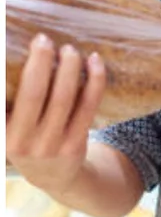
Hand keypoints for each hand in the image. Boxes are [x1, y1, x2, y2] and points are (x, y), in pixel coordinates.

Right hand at [6, 34, 105, 194]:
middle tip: (44, 39)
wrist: (54, 177)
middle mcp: (22, 142)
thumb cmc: (27, 139)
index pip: (2, 99)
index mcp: (3, 134)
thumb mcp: (9, 128)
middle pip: (34, 94)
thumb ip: (10, 102)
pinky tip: (95, 61)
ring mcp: (50, 145)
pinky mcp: (76, 144)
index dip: (6, 72)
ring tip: (70, 49)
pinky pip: (88, 106)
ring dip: (69, 68)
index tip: (17, 47)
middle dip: (40, 62)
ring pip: (64, 98)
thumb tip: (13, 58)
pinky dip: (95, 80)